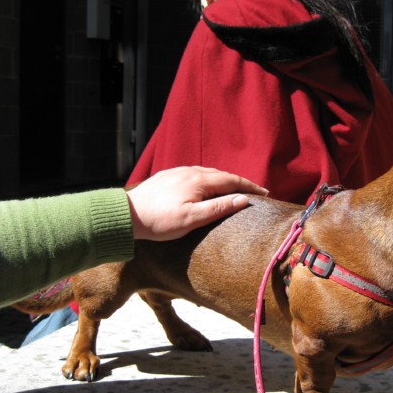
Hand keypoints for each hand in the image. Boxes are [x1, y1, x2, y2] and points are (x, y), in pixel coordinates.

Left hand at [126, 166, 267, 240]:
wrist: (127, 215)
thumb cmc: (160, 221)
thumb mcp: (193, 218)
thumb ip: (219, 207)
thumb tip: (243, 199)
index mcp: (199, 180)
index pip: (232, 180)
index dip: (250, 186)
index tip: (265, 193)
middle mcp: (189, 171)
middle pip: (221, 174)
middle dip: (239, 182)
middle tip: (253, 192)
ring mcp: (177, 172)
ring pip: (207, 173)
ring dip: (223, 180)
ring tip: (234, 190)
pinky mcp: (167, 176)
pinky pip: (195, 174)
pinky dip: (208, 180)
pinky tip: (206, 188)